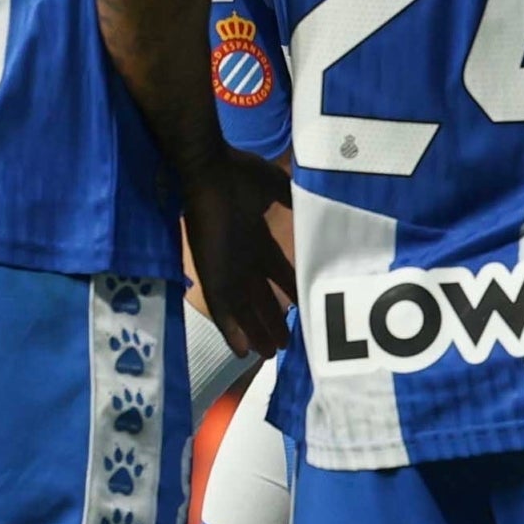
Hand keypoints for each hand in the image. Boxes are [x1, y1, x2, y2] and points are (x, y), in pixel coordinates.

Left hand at [184, 154, 295, 359]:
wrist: (206, 168)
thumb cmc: (237, 173)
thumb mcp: (274, 186)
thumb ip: (292, 199)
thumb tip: (317, 204)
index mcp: (255, 237)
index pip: (276, 270)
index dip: (289, 289)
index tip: (304, 304)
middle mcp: (241, 258)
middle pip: (260, 297)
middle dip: (272, 319)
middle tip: (286, 343)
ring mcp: (226, 269)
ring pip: (243, 310)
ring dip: (255, 332)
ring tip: (269, 355)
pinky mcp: (212, 275)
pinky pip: (223, 309)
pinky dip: (232, 330)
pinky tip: (242, 351)